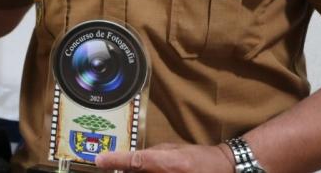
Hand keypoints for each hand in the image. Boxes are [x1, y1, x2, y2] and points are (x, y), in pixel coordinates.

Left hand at [95, 143, 234, 172]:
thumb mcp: (173, 149)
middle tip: (115, 164)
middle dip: (126, 170)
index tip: (99, 160)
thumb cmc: (198, 157)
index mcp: (166, 162)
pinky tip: (157, 170)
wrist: (221, 169)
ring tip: (145, 166)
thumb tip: (132, 158)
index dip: (115, 161)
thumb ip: (152, 153)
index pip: (136, 161)